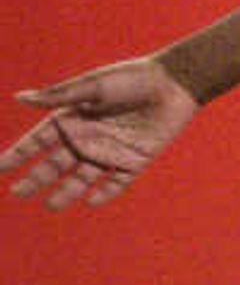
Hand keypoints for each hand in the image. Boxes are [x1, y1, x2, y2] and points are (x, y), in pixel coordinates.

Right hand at [4, 59, 201, 207]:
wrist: (175, 83)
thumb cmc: (132, 78)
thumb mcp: (93, 86)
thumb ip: (59, 96)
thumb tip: (19, 98)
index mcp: (71, 118)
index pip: (38, 142)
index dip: (18, 155)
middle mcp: (86, 138)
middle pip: (55, 164)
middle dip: (36, 179)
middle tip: (18, 193)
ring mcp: (109, 151)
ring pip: (82, 178)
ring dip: (67, 192)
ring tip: (51, 206)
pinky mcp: (135, 160)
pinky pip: (117, 182)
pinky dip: (106, 192)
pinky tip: (92, 202)